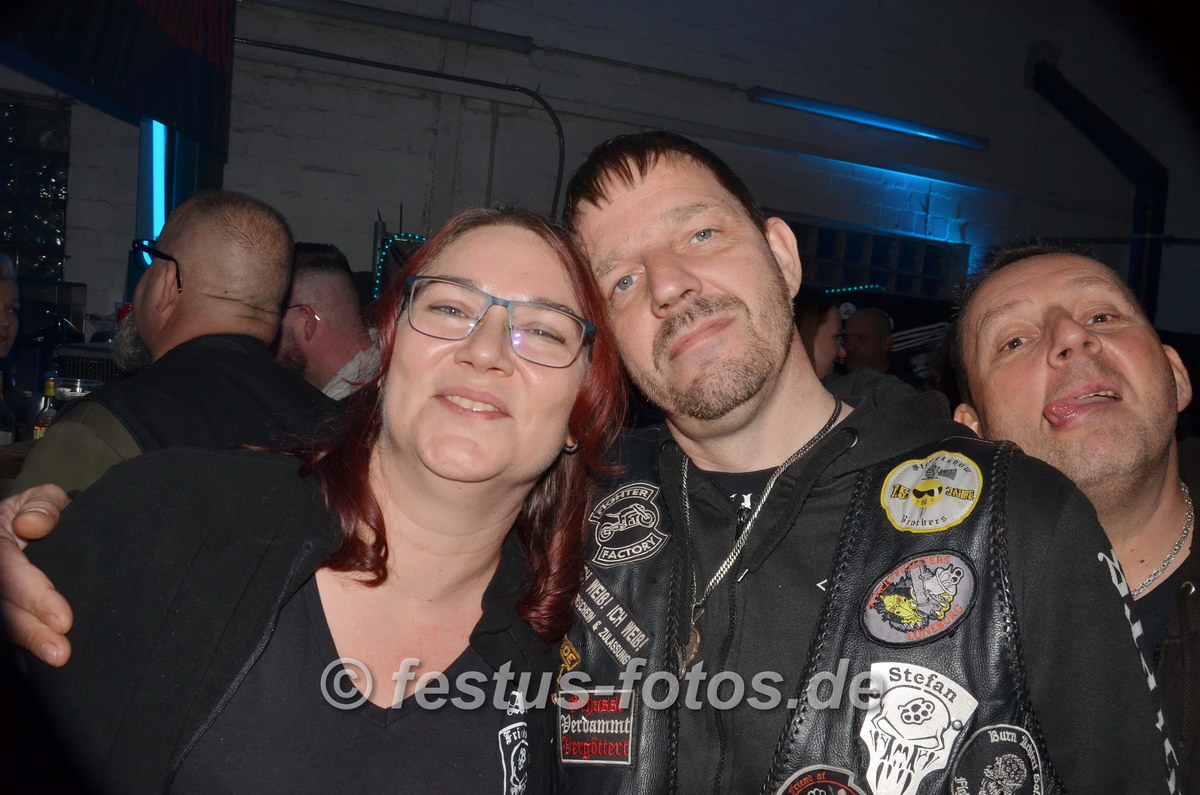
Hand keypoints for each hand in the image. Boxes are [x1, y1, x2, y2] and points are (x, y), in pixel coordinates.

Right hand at [0, 484, 71, 665]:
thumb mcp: (40, 498)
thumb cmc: (37, 513)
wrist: (28, 525)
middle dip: (30, 632)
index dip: (35, 596)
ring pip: (3, 622)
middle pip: (3, 607)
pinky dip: (21, 648)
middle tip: (61, 653)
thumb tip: (32, 526)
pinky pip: (6, 631)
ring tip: (58, 658)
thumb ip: (43, 505)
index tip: (64, 620)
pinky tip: (40, 662)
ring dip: (28, 643)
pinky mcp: (4, 609)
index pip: (10, 573)